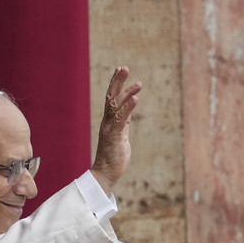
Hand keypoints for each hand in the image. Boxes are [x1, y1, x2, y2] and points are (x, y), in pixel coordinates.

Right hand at [91, 66, 141, 194]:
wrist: (105, 174)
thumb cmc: (113, 157)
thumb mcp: (121, 136)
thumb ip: (123, 124)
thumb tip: (128, 114)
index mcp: (109, 121)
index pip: (111, 98)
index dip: (115, 83)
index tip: (120, 70)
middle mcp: (107, 122)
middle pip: (111, 97)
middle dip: (117, 81)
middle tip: (124, 67)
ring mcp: (110, 128)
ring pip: (116, 106)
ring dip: (127, 93)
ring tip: (138, 83)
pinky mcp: (115, 136)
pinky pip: (121, 119)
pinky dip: (128, 108)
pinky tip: (136, 98)